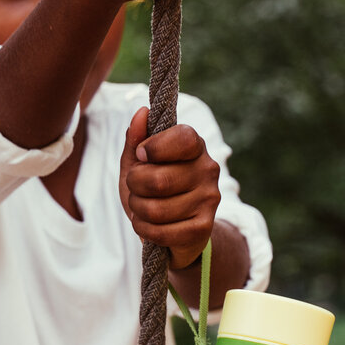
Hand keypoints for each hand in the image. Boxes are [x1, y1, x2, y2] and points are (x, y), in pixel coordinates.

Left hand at [119, 106, 220, 269]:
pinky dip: (144, 230)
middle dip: (134, 186)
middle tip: (136, 189)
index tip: (142, 156)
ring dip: (137, 210)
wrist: (177, 231)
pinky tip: (147, 225)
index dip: (153, 148)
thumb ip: (136, 140)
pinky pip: (160, 231)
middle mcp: (208, 169)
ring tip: (142, 208)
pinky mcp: (203, 228)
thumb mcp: (139, 164)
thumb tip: (141, 112)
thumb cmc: (154, 191)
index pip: (181, 138)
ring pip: (155, 209)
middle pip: (157, 180)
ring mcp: (209, 199)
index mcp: (195, 146)